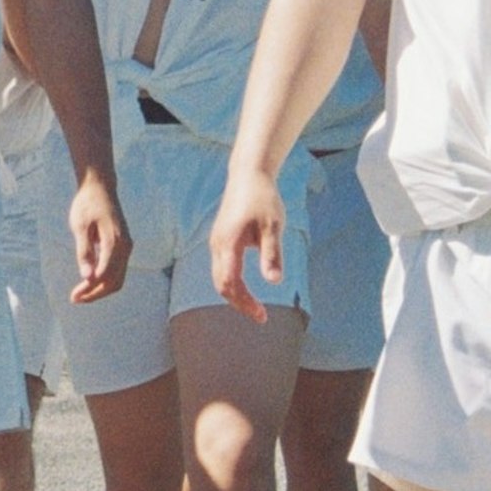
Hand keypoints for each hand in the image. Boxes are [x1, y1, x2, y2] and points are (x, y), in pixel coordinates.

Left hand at [68, 172, 129, 302]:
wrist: (100, 187)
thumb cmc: (86, 204)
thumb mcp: (79, 226)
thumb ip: (84, 251)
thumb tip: (86, 276)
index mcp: (114, 241)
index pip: (104, 275)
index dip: (90, 289)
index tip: (74, 297)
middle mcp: (125, 247)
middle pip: (114, 281)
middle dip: (95, 293)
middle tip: (75, 298)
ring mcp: (127, 247)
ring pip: (118, 278)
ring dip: (101, 289)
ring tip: (81, 294)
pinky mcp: (125, 246)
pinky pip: (118, 270)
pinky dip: (105, 280)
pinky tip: (89, 281)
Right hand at [206, 169, 284, 319]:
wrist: (248, 175)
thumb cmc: (263, 198)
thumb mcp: (273, 227)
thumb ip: (272, 255)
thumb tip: (274, 282)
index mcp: (228, 244)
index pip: (230, 283)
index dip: (244, 302)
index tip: (262, 315)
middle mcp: (217, 245)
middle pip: (221, 284)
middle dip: (239, 303)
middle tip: (261, 316)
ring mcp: (217, 242)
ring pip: (219, 277)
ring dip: (235, 294)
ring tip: (255, 306)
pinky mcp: (220, 239)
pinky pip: (221, 268)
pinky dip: (232, 283)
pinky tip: (246, 288)